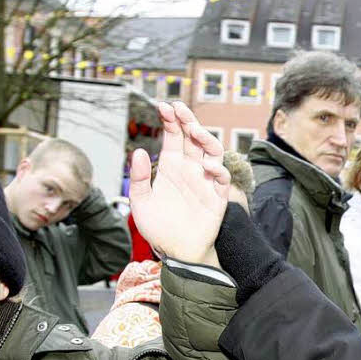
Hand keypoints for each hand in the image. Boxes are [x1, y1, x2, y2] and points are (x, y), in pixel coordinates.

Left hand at [130, 101, 229, 266]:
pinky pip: (222, 178)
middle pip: (193, 138)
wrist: (178, 252)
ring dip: (206, 139)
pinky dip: (218, 169)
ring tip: (195, 131)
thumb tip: (138, 152)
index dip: (170, 120)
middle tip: (180, 109)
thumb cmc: (159, 228)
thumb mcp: (140, 203)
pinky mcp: (217, 197)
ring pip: (212, 152)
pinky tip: (207, 166)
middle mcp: (190, 169)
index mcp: (171, 166)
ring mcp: (205, 181)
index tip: (163, 106)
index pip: (173, 137)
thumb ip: (138, 179)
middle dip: (188, 120)